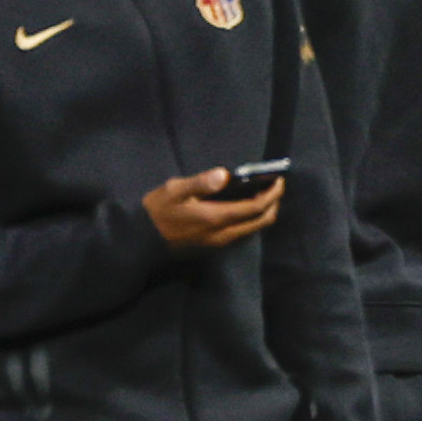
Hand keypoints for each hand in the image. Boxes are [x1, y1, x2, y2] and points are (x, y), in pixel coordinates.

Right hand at [143, 170, 283, 250]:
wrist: (143, 241)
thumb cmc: (158, 211)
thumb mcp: (175, 191)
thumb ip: (201, 183)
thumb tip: (224, 174)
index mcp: (217, 218)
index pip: (256, 208)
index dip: (272, 194)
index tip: (279, 179)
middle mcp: (225, 234)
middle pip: (261, 222)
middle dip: (273, 204)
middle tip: (275, 186)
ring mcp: (221, 243)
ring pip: (253, 229)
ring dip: (264, 212)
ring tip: (264, 193)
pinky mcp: (215, 246)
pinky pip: (243, 233)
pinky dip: (252, 219)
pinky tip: (246, 206)